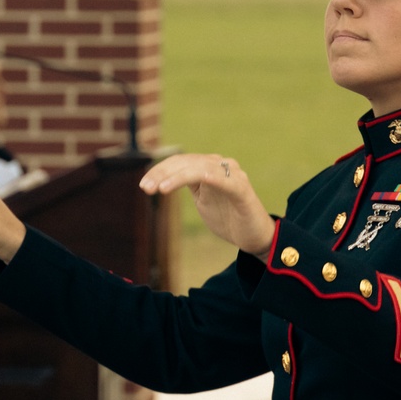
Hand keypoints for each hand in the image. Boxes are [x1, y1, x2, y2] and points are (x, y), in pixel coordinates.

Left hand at [139, 154, 274, 257]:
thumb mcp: (203, 200)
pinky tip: (189, 182)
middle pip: (186, 162)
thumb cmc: (229, 218)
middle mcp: (221, 166)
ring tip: (160, 189)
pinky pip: (222, 179)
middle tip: (145, 187)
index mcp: (209, 168)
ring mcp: (233, 175)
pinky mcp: (241, 189)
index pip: (180, 161)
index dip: (160, 170)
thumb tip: (162, 182)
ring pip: (199, 167)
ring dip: (176, 176)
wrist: (256, 238)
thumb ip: (189, 186)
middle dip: (163, 173)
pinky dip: (204, 177)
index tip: (144, 185)